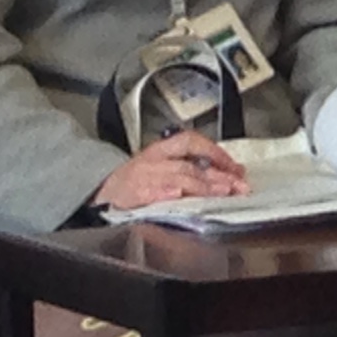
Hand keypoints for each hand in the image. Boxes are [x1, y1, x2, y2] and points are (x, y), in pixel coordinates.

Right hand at [92, 129, 247, 211]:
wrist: (98, 193)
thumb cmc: (135, 180)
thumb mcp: (161, 166)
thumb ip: (191, 168)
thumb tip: (228, 175)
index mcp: (161, 150)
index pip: (192, 142)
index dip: (216, 152)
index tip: (236, 166)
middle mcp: (153, 161)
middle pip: (191, 165)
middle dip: (218, 175)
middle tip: (238, 185)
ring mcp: (142, 177)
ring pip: (177, 177)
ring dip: (202, 186)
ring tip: (221, 191)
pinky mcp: (131, 195)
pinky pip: (151, 192)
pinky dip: (166, 193)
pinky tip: (177, 195)